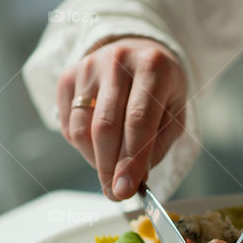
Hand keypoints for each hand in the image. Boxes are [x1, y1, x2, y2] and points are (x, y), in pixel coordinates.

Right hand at [57, 37, 187, 199]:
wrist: (137, 50)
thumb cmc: (160, 89)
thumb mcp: (174, 113)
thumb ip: (158, 145)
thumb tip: (134, 180)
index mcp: (153, 67)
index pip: (138, 121)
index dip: (130, 160)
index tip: (125, 191)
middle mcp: (118, 61)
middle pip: (105, 126)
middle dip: (108, 167)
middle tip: (114, 193)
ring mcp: (88, 66)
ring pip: (81, 128)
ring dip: (94, 159)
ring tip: (110, 168)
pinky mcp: (68, 76)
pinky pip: (67, 124)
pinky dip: (81, 145)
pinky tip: (98, 145)